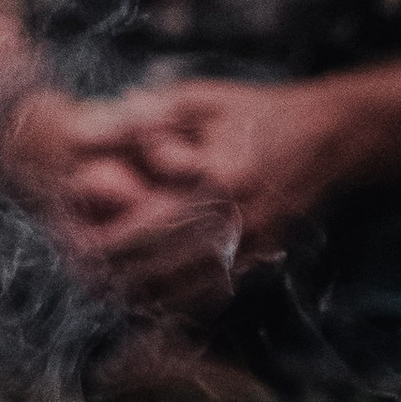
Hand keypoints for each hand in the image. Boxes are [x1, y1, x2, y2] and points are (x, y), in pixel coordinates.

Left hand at [0, 77, 344, 314]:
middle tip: (77, 273)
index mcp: (215, 180)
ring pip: (182, 291)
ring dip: (138, 296)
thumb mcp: (202, 99)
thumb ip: (147, 115)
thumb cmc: (259, 112)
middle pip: (156, 269)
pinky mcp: (261, 259)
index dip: (100, 243)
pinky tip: (147, 300)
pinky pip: (211, 295)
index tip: (69, 242)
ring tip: (102, 290)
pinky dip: (176, 303)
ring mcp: (251, 246)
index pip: (141, 228)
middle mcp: (234, 221)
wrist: (331, 137)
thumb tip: (91, 125)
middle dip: (111, 276)